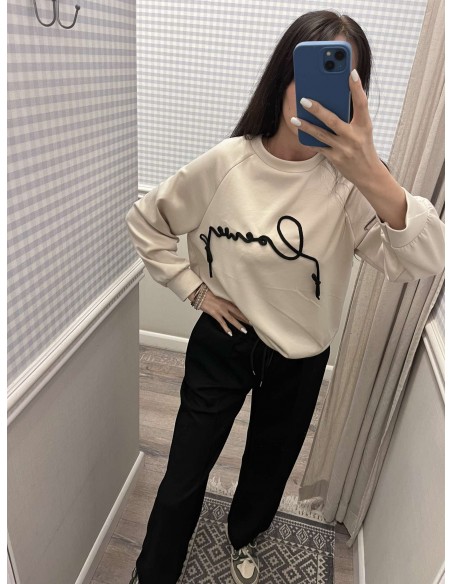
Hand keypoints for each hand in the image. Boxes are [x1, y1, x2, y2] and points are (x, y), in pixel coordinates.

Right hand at [189, 288, 249, 335]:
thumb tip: (229, 306)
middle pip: (238, 313)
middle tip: (253, 324)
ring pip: (232, 319)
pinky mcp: (215, 314)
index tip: (252, 316)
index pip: (239, 307)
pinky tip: (230, 333)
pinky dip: (226, 328)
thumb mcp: (219, 297)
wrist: (199, 294)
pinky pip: (222, 323)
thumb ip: (224, 302)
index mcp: (227, 301)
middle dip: (246, 319)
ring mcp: (220, 310)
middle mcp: (226, 305)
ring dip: (238, 325)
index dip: (246, 312)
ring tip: (244, 331)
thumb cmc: (208, 294)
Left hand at [293, 69, 381, 188]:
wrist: (368, 174)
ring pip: (321, 135)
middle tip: (303, 99)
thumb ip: (353, 115)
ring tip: (294, 118)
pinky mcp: (335, 159)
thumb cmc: (364, 146)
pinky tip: (299, 131)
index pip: (362, 104)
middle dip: (318, 110)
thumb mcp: (364, 129)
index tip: (351, 72)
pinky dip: (309, 139)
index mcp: (365, 126)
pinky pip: (319, 147)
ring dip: (306, 126)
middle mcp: (354, 137)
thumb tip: (334, 98)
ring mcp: (343, 149)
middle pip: (333, 121)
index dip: (357, 88)